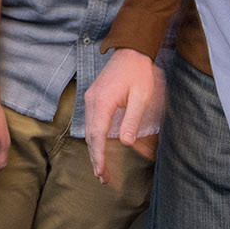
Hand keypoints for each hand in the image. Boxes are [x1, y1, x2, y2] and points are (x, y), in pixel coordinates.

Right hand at [84, 47, 164, 187]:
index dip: (98, 157)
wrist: (131, 50)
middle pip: (89, 136)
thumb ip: (131, 120)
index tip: (101, 173)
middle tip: (103, 178)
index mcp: (102, 102)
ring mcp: (90, 98)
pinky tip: (100, 146)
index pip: (97, 136)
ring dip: (94, 149)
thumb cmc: (139, 73)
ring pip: (88, 130)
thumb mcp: (141, 97)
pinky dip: (94, 137)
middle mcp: (92, 101)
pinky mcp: (94, 97)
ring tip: (101, 168)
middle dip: (95, 158)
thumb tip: (125, 143)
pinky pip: (90, 122)